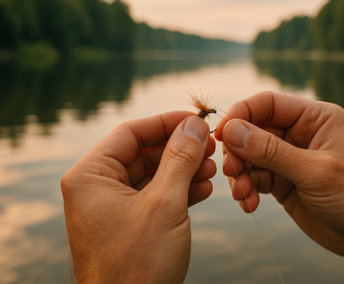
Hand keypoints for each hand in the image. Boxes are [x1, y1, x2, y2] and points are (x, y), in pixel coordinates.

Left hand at [61, 112, 215, 282]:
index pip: (132, 133)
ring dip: (184, 169)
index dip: (167, 123)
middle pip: (144, 152)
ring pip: (153, 174)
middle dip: (180, 149)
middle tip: (209, 146)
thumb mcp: (164, 204)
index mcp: (91, 176)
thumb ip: (180, 159)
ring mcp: (113, 206)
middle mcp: (97, 187)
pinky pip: (155, 195)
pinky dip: (179, 190)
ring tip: (211, 168)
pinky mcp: (129, 222)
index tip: (197, 119)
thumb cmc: (137, 264)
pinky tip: (203, 188)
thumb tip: (194, 124)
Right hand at [215, 91, 343, 282]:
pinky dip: (247, 190)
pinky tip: (249, 204)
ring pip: (250, 156)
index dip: (241, 113)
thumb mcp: (315, 171)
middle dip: (238, 151)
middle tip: (232, 171)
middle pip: (254, 130)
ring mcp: (290, 158)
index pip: (269, 103)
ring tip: (242, 194)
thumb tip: (231, 130)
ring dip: (241, 174)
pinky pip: (255, 178)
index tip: (221, 134)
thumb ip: (271, 151)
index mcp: (315, 118)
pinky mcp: (283, 181)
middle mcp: (300, 134)